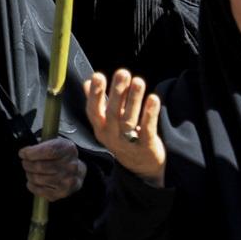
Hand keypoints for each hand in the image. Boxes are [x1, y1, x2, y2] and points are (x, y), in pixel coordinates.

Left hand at [19, 138, 87, 201]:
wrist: (77, 172)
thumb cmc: (61, 156)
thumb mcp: (55, 143)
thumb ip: (41, 145)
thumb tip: (24, 153)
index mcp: (68, 149)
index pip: (48, 151)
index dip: (31, 153)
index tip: (23, 153)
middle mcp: (71, 166)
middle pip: (40, 166)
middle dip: (27, 164)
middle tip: (25, 162)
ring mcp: (68, 181)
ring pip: (38, 179)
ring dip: (29, 174)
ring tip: (30, 171)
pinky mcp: (63, 193)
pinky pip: (40, 191)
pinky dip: (32, 186)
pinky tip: (33, 181)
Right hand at [84, 70, 165, 185]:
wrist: (140, 166)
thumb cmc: (121, 137)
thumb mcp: (106, 123)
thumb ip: (98, 103)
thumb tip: (87, 81)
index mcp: (100, 128)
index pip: (93, 110)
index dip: (95, 94)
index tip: (98, 76)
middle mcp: (111, 136)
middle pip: (113, 113)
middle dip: (117, 92)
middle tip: (122, 73)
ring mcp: (128, 144)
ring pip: (129, 120)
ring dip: (134, 99)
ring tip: (138, 81)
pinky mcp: (146, 147)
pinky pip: (147, 130)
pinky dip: (149, 114)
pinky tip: (153, 99)